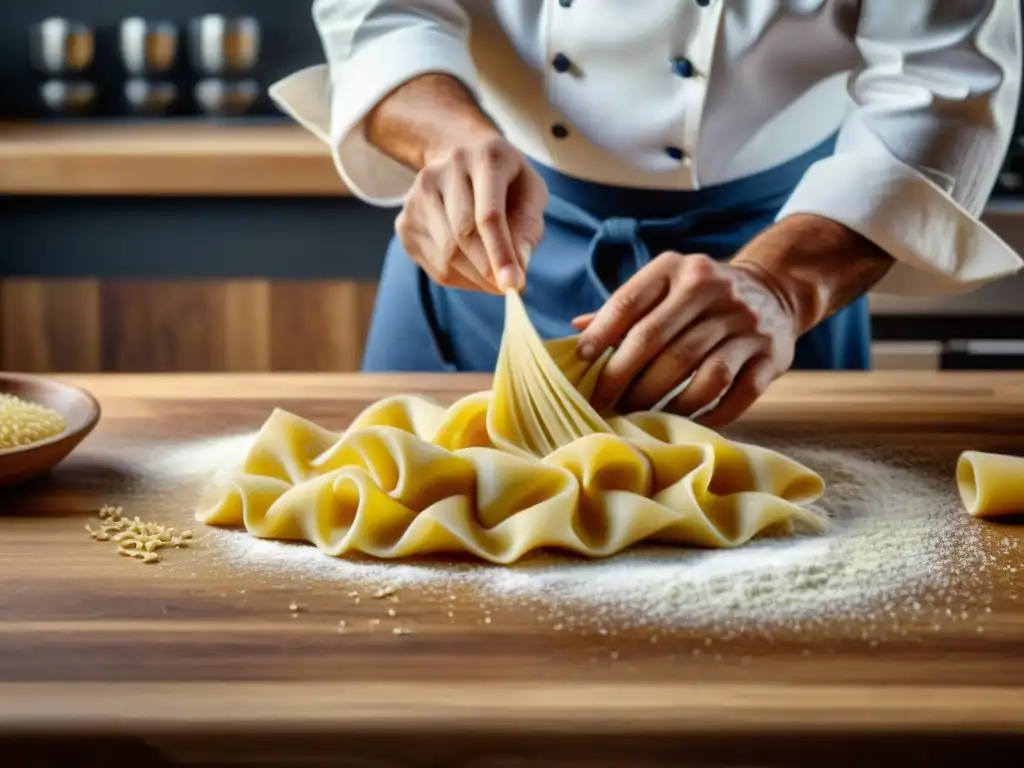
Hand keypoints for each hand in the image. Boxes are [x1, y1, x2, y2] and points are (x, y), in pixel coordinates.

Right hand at [395, 132, 547, 293]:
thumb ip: (528, 228)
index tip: (514, 286)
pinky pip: (433, 264)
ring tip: (493, 273)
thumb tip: (517, 267)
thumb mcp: (531, 193)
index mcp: (484, 158)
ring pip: (446, 255)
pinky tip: (472, 266)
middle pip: (463, 236)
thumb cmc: (505, 180)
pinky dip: (459, 277)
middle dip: (488, 270)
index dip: (501, 254)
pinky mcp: (404, 221)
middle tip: (508, 286)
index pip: (488, 215)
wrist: (460, 156)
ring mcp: (417, 196)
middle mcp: (443, 171)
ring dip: (476, 277)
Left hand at [571, 252, 799, 425]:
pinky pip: (735, 394)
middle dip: (623, 378)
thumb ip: (625, 308)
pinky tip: (685, 421)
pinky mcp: (771, 355)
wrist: (775, 290)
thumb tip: (576, 332)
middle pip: (656, 341)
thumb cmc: (701, 297)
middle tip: (604, 403)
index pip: (629, 303)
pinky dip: (707, 414)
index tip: (582, 362)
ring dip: (664, 402)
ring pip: (698, 374)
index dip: (601, 336)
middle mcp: (713, 289)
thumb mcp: (666, 285)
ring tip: (641, 416)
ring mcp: (746, 323)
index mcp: (678, 269)